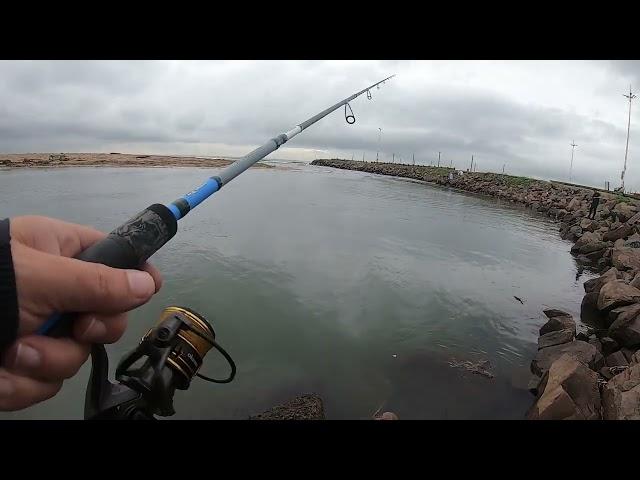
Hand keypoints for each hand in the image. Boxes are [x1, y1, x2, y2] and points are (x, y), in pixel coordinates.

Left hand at [0, 216, 161, 410]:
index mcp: (57, 252)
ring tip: (11, 350)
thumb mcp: (38, 276)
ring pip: (76, 354)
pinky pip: (44, 382)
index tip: (149, 290)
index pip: (113, 258)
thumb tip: (148, 284)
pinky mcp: (19, 366)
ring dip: (46, 358)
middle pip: (106, 314)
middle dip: (91, 328)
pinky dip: (21, 382)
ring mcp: (37, 330)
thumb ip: (96, 281)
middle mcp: (53, 291)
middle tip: (79, 326)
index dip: (135, 273)